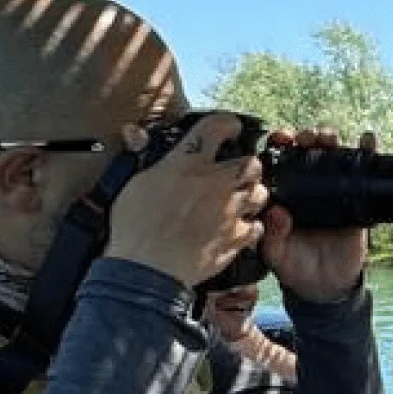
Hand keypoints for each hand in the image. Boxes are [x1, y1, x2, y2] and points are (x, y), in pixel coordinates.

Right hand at [108, 115, 265, 287]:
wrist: (148, 269)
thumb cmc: (135, 227)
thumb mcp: (132, 182)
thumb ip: (141, 155)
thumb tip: (135, 133)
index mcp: (188, 163)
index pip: (217, 127)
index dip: (227, 124)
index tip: (229, 127)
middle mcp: (215, 183)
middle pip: (251, 163)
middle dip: (247, 165)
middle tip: (234, 172)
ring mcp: (229, 211)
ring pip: (260, 193)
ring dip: (251, 194)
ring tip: (237, 200)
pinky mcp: (236, 238)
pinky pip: (256, 226)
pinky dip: (250, 226)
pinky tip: (237, 227)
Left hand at [259, 126, 372, 301]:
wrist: (327, 286)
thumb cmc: (295, 268)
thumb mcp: (276, 255)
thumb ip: (273, 236)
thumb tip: (277, 212)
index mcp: (282, 195)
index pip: (278, 162)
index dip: (278, 145)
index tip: (280, 138)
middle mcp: (305, 188)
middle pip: (305, 152)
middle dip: (305, 137)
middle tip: (306, 138)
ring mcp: (331, 191)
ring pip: (331, 156)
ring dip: (330, 140)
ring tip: (329, 139)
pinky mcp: (355, 200)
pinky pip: (362, 174)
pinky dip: (366, 154)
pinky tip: (367, 143)